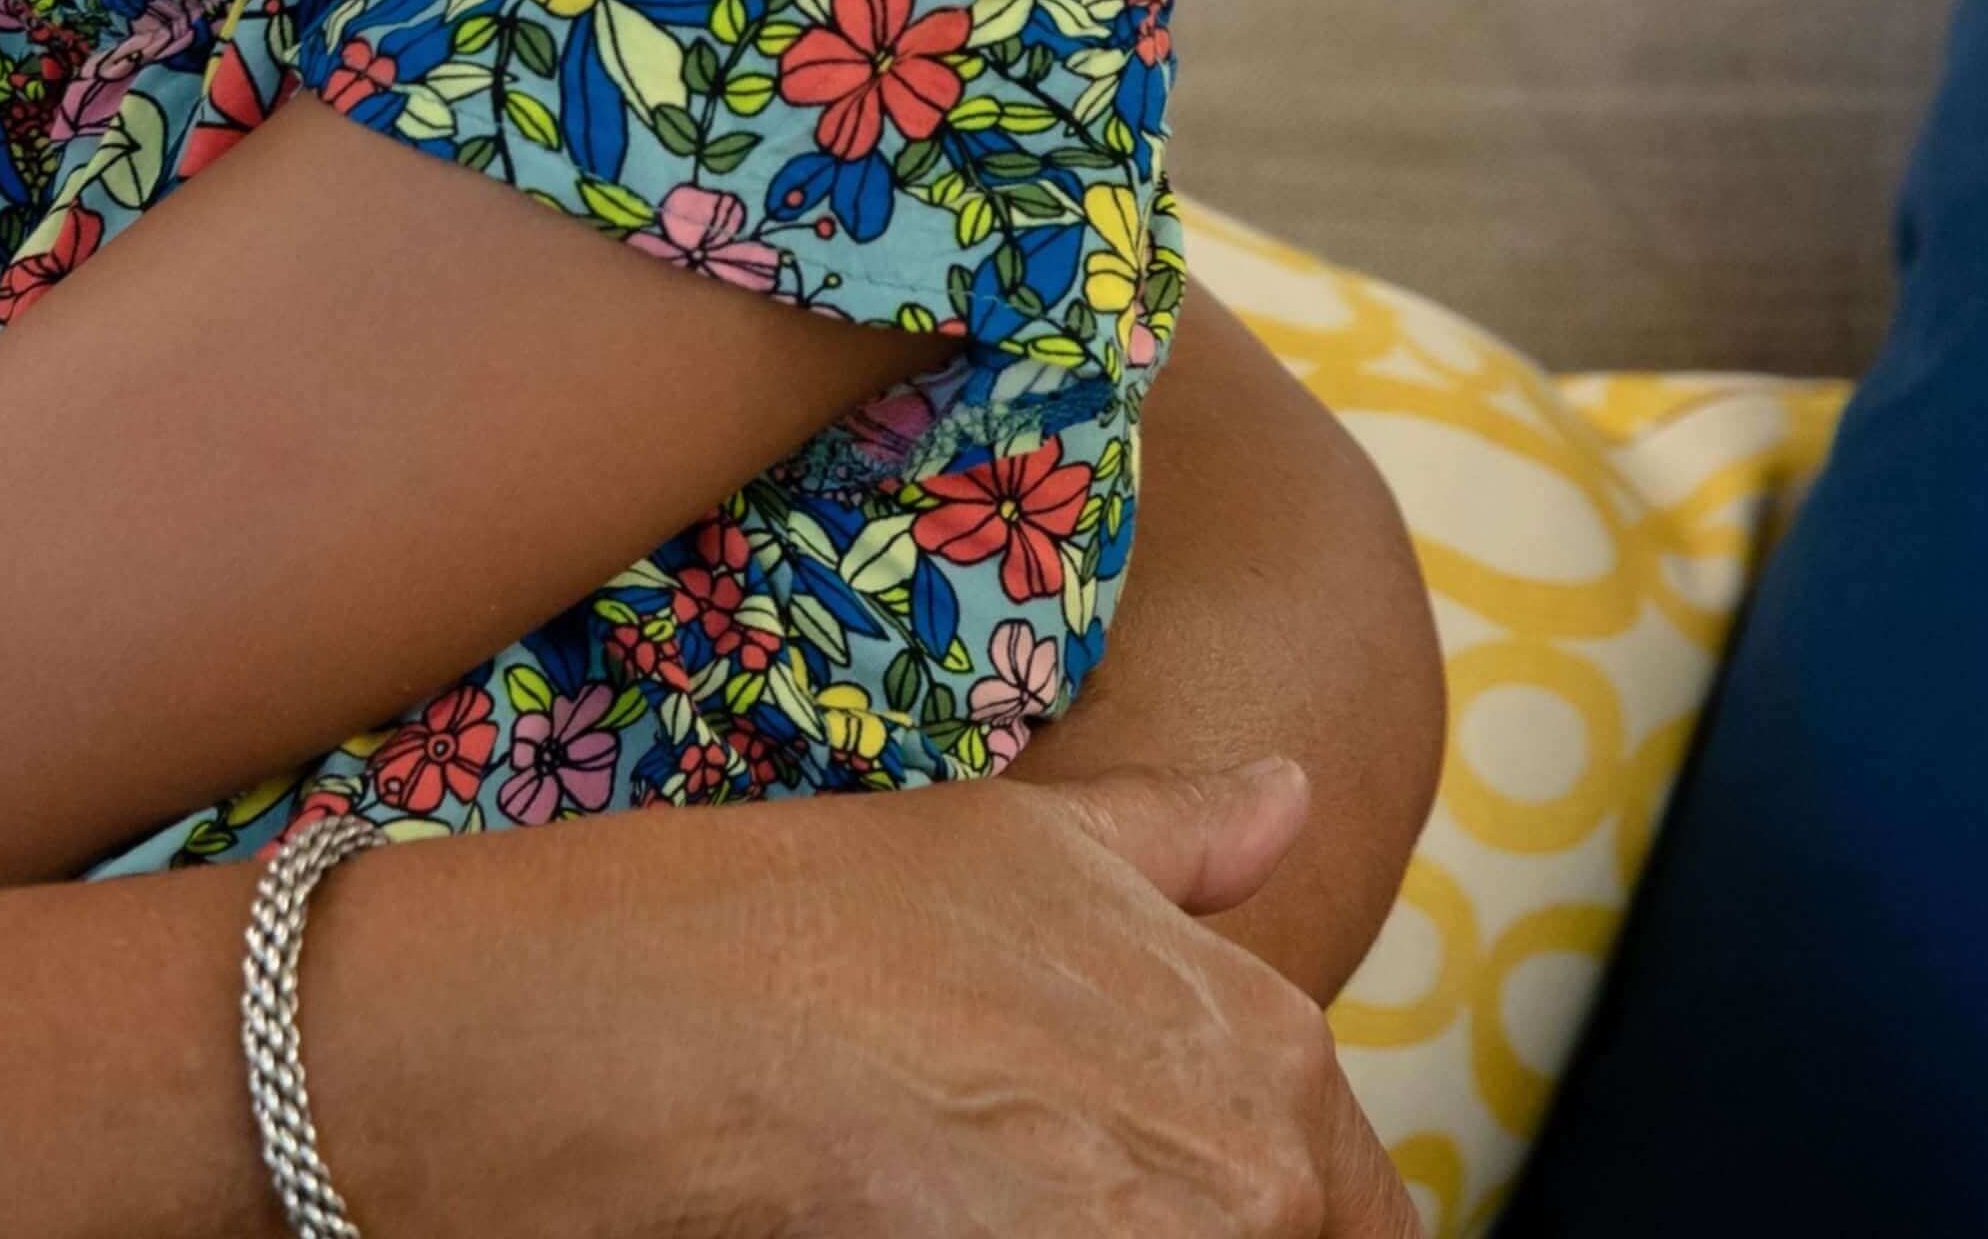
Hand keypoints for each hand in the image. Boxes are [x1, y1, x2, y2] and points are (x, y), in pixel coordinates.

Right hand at [334, 759, 1410, 1238]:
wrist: (620, 1027)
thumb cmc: (806, 923)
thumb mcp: (1016, 846)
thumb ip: (1176, 843)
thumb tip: (1294, 793)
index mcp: (1269, 1054)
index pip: (1367, 1215)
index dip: (1292, 1217)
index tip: (1151, 1191)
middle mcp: (1250, 1171)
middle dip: (1189, 1230)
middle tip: (1035, 1188)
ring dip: (1099, 1236)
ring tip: (966, 1203)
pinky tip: (935, 1225)